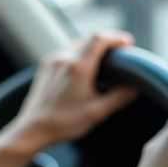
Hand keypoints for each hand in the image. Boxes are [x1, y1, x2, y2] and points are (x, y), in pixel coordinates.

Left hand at [0, 31, 138, 166]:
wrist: (32, 129)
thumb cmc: (63, 123)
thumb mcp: (96, 112)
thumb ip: (118, 98)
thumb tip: (134, 88)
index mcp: (78, 66)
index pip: (100, 39)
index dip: (116, 37)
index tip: (128, 43)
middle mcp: (63, 58)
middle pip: (89, 37)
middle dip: (107, 40)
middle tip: (121, 49)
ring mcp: (52, 61)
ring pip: (77, 43)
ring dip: (92, 45)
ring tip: (105, 57)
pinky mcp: (45, 67)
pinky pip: (66, 51)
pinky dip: (80, 52)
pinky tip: (85, 65)